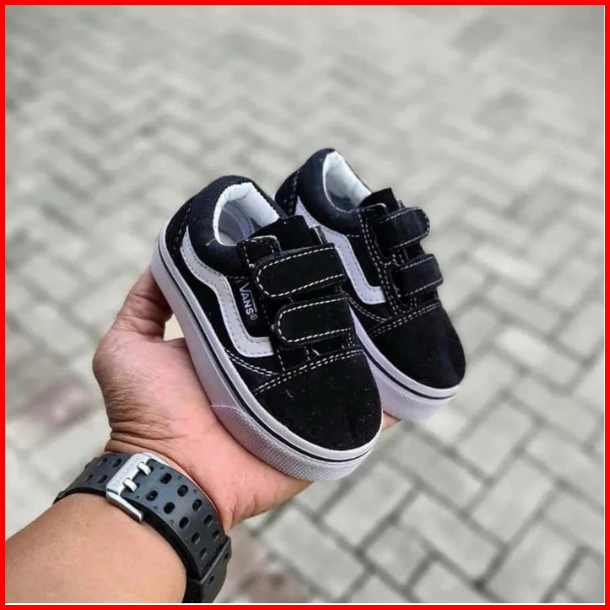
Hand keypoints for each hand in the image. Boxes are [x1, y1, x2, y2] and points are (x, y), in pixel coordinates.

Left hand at [93, 268, 395, 530]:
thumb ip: (145, 303)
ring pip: (341, 364)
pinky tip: (415, 368)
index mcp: (236, 343)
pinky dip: (392, 398)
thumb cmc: (144, 413)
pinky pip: (363, 414)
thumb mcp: (126, 346)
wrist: (170, 476)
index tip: (308, 245)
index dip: (286, 280)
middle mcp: (271, 367)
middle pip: (309, 329)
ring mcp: (297, 398)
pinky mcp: (317, 430)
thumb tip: (165, 257)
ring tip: (395, 305)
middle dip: (332, 304)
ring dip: (366, 343)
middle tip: (361, 269)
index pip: (270, 303)